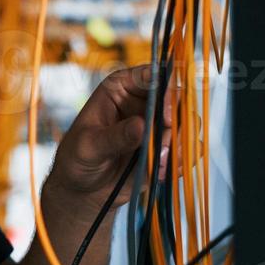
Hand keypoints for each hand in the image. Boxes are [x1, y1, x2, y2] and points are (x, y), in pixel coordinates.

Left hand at [45, 64, 173, 208]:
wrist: (83, 190)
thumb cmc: (76, 159)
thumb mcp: (89, 147)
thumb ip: (115, 137)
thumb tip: (142, 125)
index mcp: (121, 88)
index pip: (153, 75)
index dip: (166, 90)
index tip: (167, 117)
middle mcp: (144, 102)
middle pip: (177, 99)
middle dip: (176, 124)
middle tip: (163, 146)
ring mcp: (157, 125)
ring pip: (186, 124)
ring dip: (177, 145)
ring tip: (157, 164)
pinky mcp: (166, 147)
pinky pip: (187, 149)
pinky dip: (181, 161)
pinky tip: (162, 172)